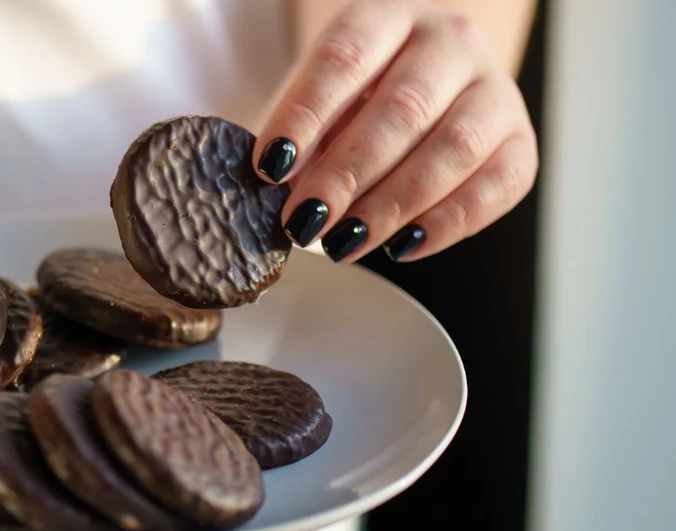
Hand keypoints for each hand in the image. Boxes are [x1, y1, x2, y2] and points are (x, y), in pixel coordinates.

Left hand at [253, 0, 537, 261]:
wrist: (434, 83)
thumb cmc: (362, 95)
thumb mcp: (323, 97)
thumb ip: (303, 134)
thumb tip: (281, 189)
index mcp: (390, 16)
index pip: (344, 58)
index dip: (305, 115)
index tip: (270, 165)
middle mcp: (452, 42)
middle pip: (403, 108)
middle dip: (347, 174)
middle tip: (305, 220)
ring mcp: (495, 91)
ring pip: (454, 149)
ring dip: (393, 206)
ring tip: (344, 242)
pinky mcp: (521, 143)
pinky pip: (494, 188)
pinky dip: (445, 224)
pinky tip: (400, 246)